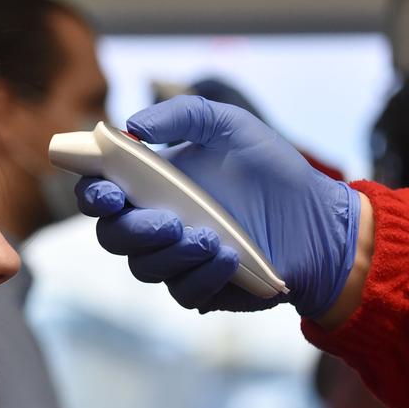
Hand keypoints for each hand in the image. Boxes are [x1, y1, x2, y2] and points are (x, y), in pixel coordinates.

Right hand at [75, 96, 360, 317]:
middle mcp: (154, 222)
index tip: (109, 192)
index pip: (100, 192)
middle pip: (111, 236)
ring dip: (171, 254)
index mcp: (151, 184)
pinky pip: (182, 292)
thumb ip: (183, 115)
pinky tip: (229, 258)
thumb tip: (132, 126)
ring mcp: (175, 258)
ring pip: (142, 268)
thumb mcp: (230, 126)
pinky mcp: (200, 287)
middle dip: (132, 230)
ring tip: (213, 239)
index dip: (91, 194)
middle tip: (170, 221)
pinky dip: (203, 275)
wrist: (317, 219)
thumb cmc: (270, 170)